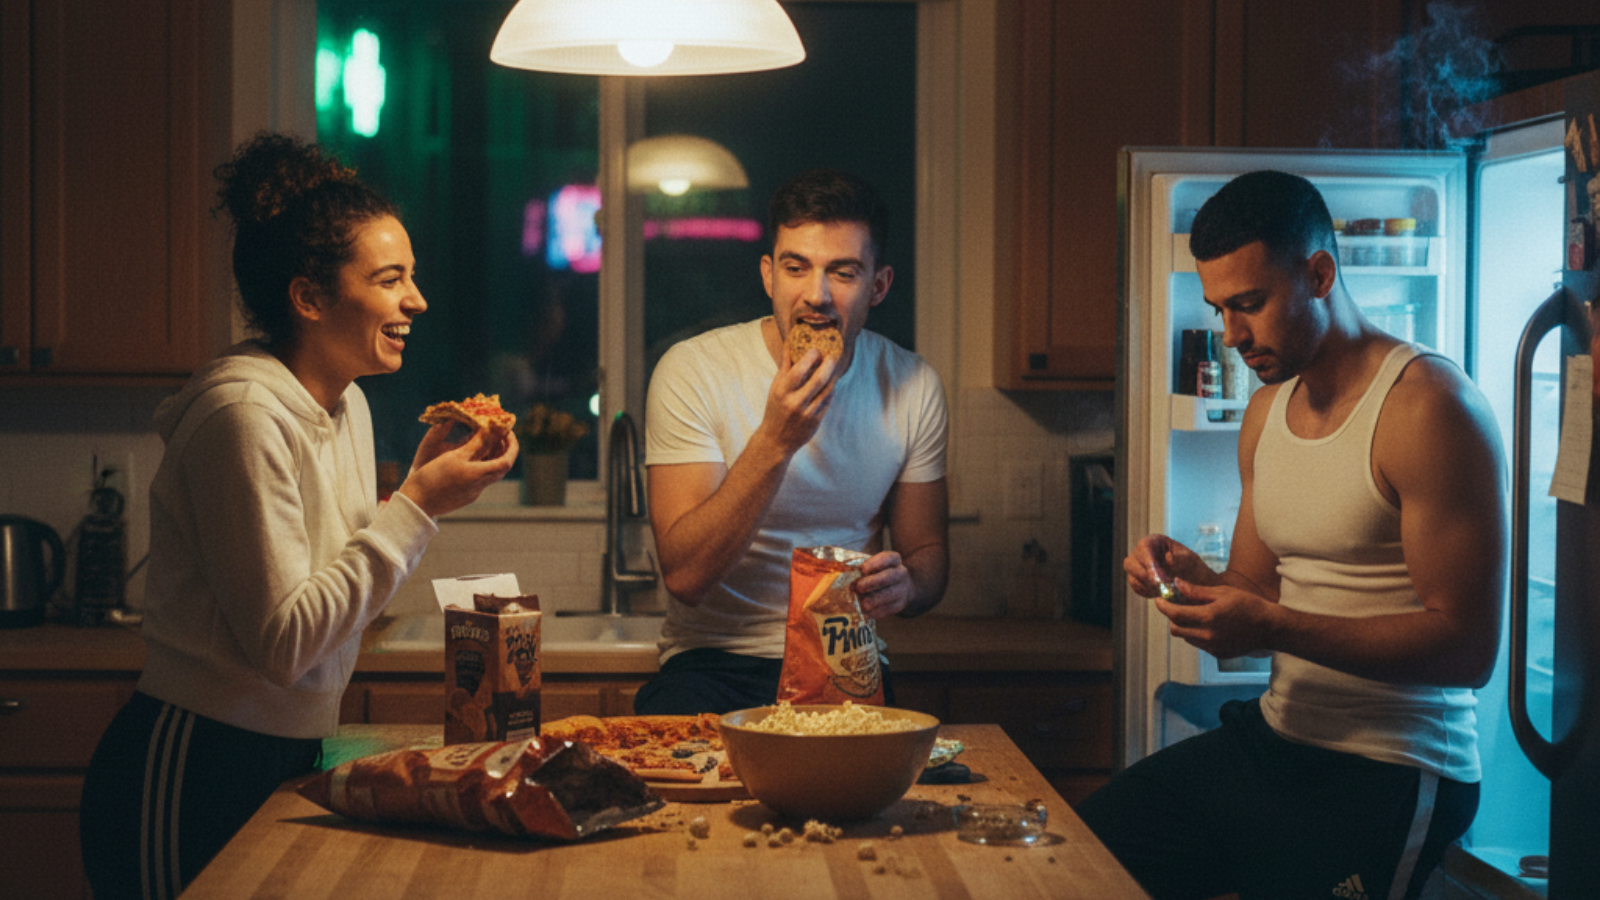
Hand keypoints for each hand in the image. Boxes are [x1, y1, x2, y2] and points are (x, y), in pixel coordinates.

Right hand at [396, 427, 518, 517]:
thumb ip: (475, 444)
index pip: (507, 460)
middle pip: (501, 467)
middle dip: (503, 449)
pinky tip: (471, 456)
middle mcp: (480, 486)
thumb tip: (490, 430)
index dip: (512, 445)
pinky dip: (481, 464)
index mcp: (479, 475)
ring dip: (491, 457)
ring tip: (485, 440)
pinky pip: (479, 478)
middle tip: (498, 434)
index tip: (508, 432)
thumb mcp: (454, 456)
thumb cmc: (432, 477)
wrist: (416, 503)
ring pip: (490, 473)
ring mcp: (473, 493)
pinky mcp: (464, 496)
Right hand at [757, 348, 838, 456]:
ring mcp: (807, 413)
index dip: (810, 357)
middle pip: (818, 379)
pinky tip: (830, 384)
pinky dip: (830, 390)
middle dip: (828, 365)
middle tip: (832, 356)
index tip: (816, 350)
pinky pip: (828, 401)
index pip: (799, 370)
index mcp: (782, 392)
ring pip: (826, 390)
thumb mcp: (776, 388)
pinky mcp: (816, 421)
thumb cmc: (775, 409)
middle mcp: (795, 402)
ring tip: (833, 368)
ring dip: (832, 377)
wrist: (776, 440)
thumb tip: (791, 343)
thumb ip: (785, 367)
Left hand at [853, 551, 913, 618]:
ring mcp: (903, 589)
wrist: (898, 588)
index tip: (863, 569)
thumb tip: (838, 566)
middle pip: (890, 576)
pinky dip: (877, 611)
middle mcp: (901, 573)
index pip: (889, 558)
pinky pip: (890, 608)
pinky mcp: (900, 604)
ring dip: (875, 599)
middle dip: (873, 582)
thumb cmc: (877, 574)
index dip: (876, 563)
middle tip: (859, 587)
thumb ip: (857, 566)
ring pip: (891, 594)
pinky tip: (866, 612)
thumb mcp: (871, 566)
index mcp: (893, 560)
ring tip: (862, 604)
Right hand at [1123, 534, 1208, 597]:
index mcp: (1154, 541)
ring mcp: (1136, 566)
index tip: (1160, 580)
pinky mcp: (1136, 579)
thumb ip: (1180, 559)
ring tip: (1167, 592)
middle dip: (1146, 578)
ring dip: (1149, 587)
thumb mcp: (1191, 562)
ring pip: (1132, 577)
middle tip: (1162, 590)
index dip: (1149, 563)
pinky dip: (1148, 593)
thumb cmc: (1194, 568)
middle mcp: (1141, 552)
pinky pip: (1137, 588)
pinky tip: (1162, 593)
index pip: (1144, 548)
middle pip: (1130, 563)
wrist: (1195, 583)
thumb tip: (1168, 558)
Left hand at [1154, 577, 1273, 658]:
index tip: (1159, 600)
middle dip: (1172, 618)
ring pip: (1186, 638)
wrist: (1270, 628)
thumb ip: (1197, 591)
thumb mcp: (1223, 592)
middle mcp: (1208, 635)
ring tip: (1194, 614)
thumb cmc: (1248, 604)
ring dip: (1185, 626)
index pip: (1175, 614)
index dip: (1163, 607)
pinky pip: (1199, 644)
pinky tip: (1208, 625)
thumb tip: (1177, 584)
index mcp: (1208, 617)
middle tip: (1176, 606)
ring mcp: (1212, 647)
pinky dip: (1197, 634)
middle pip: (1176, 629)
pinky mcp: (1218, 654)